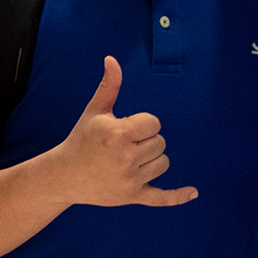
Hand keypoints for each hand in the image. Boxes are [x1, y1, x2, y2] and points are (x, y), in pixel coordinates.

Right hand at [42, 56, 197, 207]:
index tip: (126, 128)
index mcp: (118, 135)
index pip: (154, 124)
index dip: (143, 123)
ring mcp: (130, 180)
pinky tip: (193, 192)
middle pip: (161, 143)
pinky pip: (161, 198)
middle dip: (147, 141)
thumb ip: (109, 86)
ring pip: (163, 163)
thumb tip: (112, 59)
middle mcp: (126, 158)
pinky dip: (177, 196)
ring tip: (130, 159)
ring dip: (152, 159)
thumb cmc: (81, 140)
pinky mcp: (132, 196)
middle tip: (124, 145)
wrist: (65, 175)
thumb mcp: (95, 111)